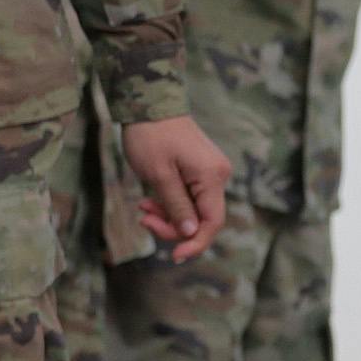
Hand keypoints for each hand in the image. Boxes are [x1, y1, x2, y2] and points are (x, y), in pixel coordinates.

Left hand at [125, 115, 230, 264]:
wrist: (149, 104)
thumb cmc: (150, 136)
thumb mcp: (158, 175)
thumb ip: (176, 206)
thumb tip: (192, 234)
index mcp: (212, 177)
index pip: (212, 221)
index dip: (196, 242)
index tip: (175, 256)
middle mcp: (218, 175)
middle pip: (202, 217)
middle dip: (173, 226)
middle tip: (144, 220)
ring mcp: (210, 172)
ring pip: (193, 208)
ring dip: (168, 215)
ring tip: (142, 207)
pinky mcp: (200, 169)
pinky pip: (189, 196)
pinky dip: (170, 203)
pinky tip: (148, 201)